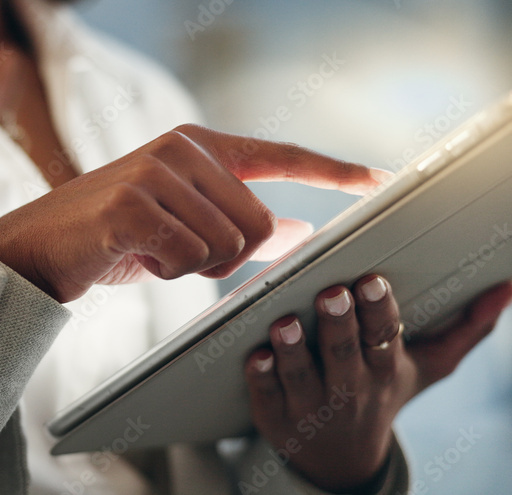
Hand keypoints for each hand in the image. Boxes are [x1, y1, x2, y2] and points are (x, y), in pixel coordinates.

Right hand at [0, 124, 383, 302]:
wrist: (35, 248)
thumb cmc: (112, 238)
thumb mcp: (181, 225)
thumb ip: (239, 223)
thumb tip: (298, 233)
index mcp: (195, 146)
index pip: (277, 154)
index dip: (331, 171)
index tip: (378, 180)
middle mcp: (179, 149)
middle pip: (257, 222)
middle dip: (227, 257)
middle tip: (179, 256)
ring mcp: (153, 173)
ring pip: (227, 244)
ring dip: (193, 267)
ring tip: (151, 253)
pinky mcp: (132, 205)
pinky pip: (190, 258)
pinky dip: (168, 272)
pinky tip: (135, 256)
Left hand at [245, 276, 511, 492]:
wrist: (343, 458)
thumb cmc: (383, 391)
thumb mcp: (427, 366)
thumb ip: (464, 328)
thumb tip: (505, 288)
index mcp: (384, 369)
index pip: (384, 336)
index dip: (377, 310)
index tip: (371, 281)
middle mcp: (349, 388)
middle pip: (343, 354)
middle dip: (338, 324)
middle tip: (331, 294)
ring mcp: (310, 405)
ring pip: (301, 375)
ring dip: (293, 349)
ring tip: (284, 323)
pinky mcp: (275, 415)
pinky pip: (266, 395)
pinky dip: (261, 376)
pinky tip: (254, 355)